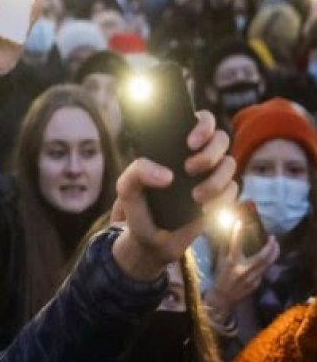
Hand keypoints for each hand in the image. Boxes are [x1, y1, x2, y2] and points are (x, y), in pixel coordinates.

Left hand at [112, 110, 236, 279]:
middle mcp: (197, 156)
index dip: (203, 124)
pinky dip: (222, 198)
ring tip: (195, 197)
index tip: (190, 142)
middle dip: (209, 153)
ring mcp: (211, 176)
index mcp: (176, 146)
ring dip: (216, 180)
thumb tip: (167, 176)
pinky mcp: (221, 197)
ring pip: (230, 164)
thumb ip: (137, 172)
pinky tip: (204, 208)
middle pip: (221, 138)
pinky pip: (234, 189)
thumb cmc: (139, 206)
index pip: (201, 120)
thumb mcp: (127, 188)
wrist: (150, 240)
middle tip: (188, 169)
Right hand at [205, 225, 278, 320]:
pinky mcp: (257, 283)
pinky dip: (266, 263)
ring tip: (275, 246)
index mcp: (231, 262)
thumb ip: (225, 248)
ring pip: (268, 263)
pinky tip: (267, 259)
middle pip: (263, 256)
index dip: (237, 232)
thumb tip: (227, 235)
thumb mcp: (219, 261)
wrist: (223, 297)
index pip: (235, 244)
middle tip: (273, 238)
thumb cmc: (219, 277)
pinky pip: (263, 270)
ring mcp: (252, 277)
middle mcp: (243, 269)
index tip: (240, 223)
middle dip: (271, 246)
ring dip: (274, 254)